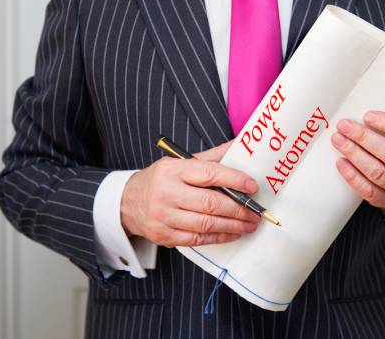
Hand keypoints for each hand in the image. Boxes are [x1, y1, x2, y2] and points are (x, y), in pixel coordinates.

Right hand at [121, 141, 261, 246]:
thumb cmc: (162, 180)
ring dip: (233, 226)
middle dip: (239, 209)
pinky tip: (232, 233)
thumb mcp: (180, 162)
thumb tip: (241, 145)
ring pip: (206, 224)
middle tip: (257, 212)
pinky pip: (198, 238)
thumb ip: (212, 157)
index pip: (209, 173)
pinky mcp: (164, 235)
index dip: (235, 180)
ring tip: (250, 224)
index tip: (253, 186)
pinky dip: (219, 237)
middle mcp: (167, 192)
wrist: (127, 202)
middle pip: (211, 203)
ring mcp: (163, 216)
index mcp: (173, 170)